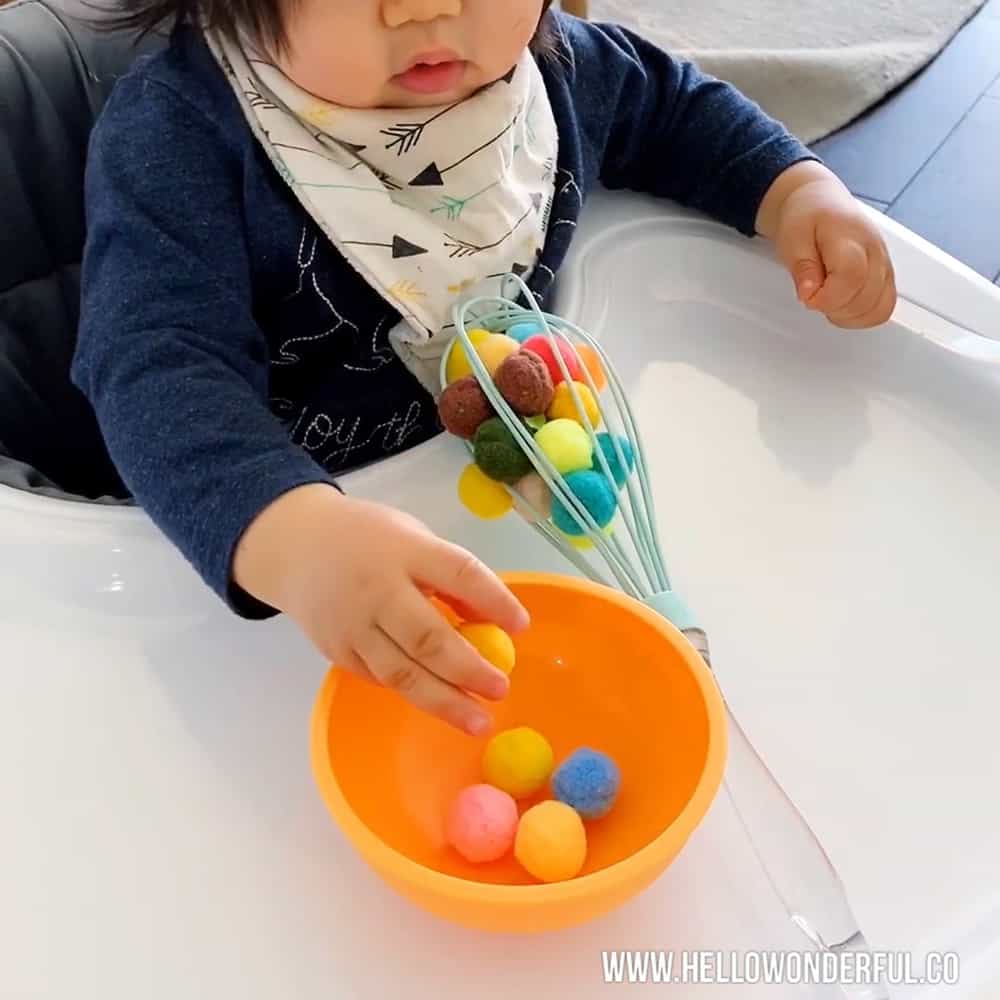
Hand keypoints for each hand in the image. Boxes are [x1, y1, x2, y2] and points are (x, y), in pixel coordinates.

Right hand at [232, 484, 528, 734]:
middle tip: (500, 688)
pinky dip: (412, 691)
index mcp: (404, 550)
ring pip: (402, 672)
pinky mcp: (338, 652)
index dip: (494, 601)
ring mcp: (353, 626)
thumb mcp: (413, 538)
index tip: (522, 626)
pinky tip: (438, 701)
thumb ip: (449, 576)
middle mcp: (376, 589)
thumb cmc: (370, 540)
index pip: (459, 573)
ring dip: (444, 701)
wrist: (296, 547)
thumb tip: (494, 621)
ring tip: (479, 721)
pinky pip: (381, 678)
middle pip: (427, 637)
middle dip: (469, 668)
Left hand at [757, 161, 896, 328]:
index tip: (808, 296)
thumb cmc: (806, 217)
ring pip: (880, 307)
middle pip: (867, 297)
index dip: (827, 298)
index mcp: (850, 236)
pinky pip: (884, 306)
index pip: (851, 278)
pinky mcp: (886, 274)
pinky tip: (843, 307)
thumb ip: (802, 267)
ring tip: (828, 301)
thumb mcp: (792, 238)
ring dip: (850, 316)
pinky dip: (863, 315)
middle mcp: (874, 250)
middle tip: (814, 296)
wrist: (818, 201)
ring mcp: (884, 263)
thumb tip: (810, 293)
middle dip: (835, 308)